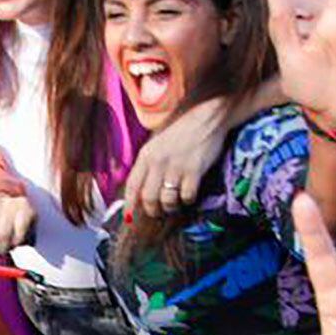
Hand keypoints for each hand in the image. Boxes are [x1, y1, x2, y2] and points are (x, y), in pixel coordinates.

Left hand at [123, 95, 229, 217]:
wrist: (207, 117)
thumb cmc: (181, 131)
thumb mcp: (157, 143)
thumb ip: (148, 164)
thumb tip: (141, 191)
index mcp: (146, 155)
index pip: (132, 186)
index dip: (129, 205)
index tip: (129, 217)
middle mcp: (158, 162)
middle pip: (149, 198)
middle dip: (153, 210)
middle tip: (159, 212)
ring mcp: (176, 167)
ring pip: (167, 201)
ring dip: (171, 207)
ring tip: (175, 203)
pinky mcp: (194, 170)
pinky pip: (187, 196)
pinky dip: (188, 200)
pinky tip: (189, 194)